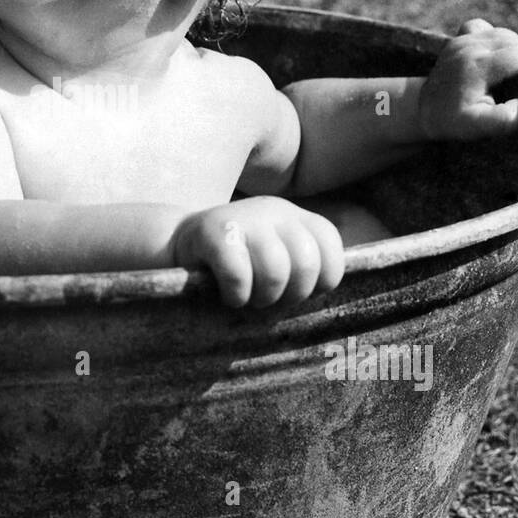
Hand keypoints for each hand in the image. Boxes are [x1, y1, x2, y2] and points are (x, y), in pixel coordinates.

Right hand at [172, 197, 344, 308]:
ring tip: (249, 299)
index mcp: (296, 217)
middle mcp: (275, 210)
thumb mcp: (275, 256)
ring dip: (262, 298)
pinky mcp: (212, 231)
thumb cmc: (236, 264)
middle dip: (290, 295)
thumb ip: (304, 269)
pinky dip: (236, 296)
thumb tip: (340, 307)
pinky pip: (238, 274)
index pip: (331, 251)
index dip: (320, 283)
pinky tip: (228, 296)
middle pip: (306, 264)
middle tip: (268, 299)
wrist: (177, 243)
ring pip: (275, 272)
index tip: (297, 291)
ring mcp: (244, 217)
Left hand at [418, 19, 517, 141]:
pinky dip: (499, 39)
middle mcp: (469, 46)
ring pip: (505, 33)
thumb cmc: (450, 121)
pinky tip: (501, 56)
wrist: (421, 109)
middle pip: (516, 42)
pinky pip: (486, 28)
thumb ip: (502, 120)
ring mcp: (462, 39)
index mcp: (477, 65)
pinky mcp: (458, 39)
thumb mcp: (475, 127)